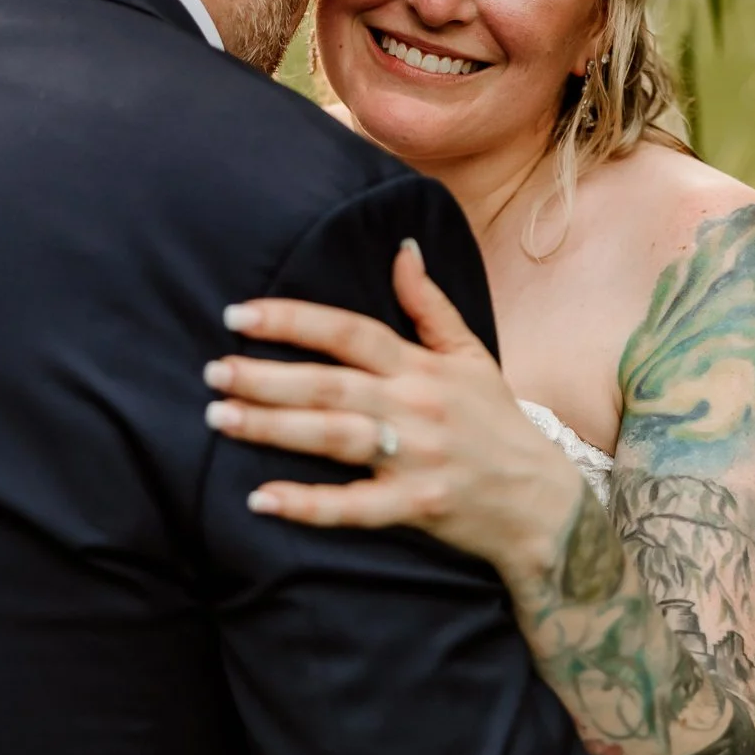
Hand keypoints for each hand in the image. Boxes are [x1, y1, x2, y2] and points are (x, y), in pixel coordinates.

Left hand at [204, 240, 584, 577]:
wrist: (542, 501)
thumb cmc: (496, 423)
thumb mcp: (471, 355)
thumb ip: (430, 305)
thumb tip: (402, 248)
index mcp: (422, 366)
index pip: (351, 331)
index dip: (293, 320)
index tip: (239, 315)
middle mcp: (416, 407)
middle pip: (330, 384)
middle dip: (266, 376)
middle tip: (212, 371)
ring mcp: (416, 458)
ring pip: (334, 437)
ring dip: (273, 428)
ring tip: (219, 419)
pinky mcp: (415, 506)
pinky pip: (353, 506)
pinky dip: (307, 504)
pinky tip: (261, 498)